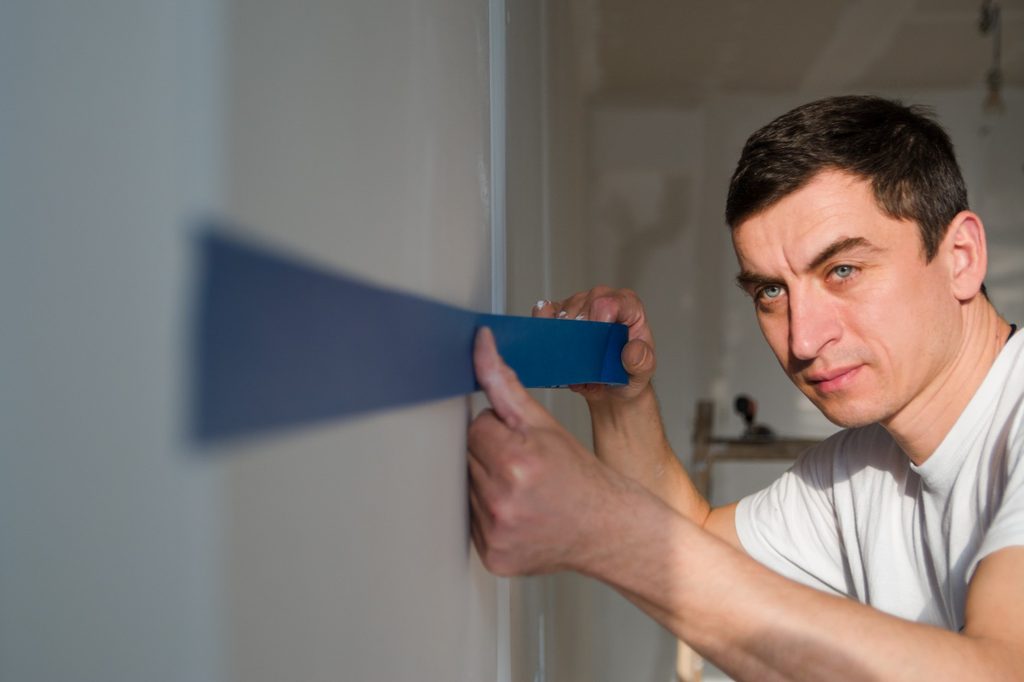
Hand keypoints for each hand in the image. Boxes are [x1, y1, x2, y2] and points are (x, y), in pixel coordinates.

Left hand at [468, 327, 626, 575]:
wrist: (610, 529)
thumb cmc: (583, 477)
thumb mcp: (547, 424)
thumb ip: (506, 384)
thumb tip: (481, 345)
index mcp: (516, 462)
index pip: (475, 428)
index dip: (499, 431)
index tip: (523, 443)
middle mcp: (502, 501)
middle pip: (467, 457)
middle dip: (490, 455)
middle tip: (526, 467)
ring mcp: (495, 533)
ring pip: (466, 488)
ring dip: (486, 484)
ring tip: (523, 490)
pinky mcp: (492, 556)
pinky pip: (471, 523)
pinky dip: (487, 514)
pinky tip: (517, 512)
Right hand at [533, 287, 654, 402]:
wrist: (611, 387)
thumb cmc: (629, 374)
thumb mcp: (642, 373)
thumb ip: (642, 361)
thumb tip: (631, 350)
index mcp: (627, 305)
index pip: (607, 302)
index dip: (596, 322)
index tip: (595, 345)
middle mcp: (602, 298)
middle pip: (580, 307)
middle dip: (579, 337)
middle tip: (586, 360)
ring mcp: (578, 304)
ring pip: (560, 313)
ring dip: (563, 341)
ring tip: (576, 361)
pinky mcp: (559, 313)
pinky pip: (543, 315)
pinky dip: (545, 335)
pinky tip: (557, 350)